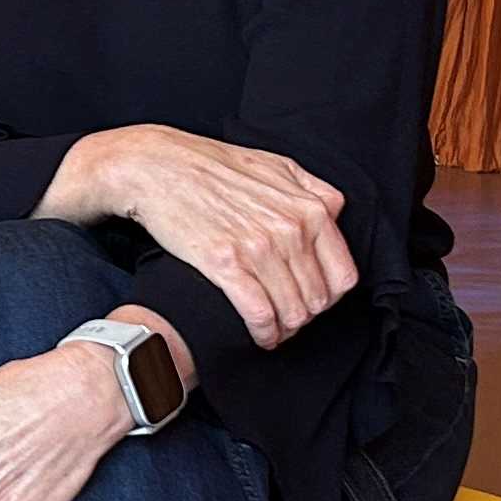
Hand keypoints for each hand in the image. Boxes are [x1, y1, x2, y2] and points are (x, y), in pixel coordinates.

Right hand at [57, 124, 355, 348]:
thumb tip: (331, 213)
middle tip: (287, 319)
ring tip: (273, 331)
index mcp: (310, 207)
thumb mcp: (274, 165)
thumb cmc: (211, 165)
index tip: (310, 300)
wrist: (157, 167)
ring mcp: (260, 246)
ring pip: (293, 312)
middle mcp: (291, 227)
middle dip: (304, 316)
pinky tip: (259, 336)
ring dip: (285, 330)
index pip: (343, 275)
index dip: (329, 296)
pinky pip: (260, 314)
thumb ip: (310, 189)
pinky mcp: (226, 263)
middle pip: (318, 299)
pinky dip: (264, 333)